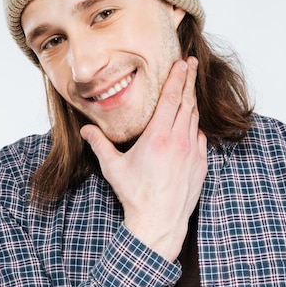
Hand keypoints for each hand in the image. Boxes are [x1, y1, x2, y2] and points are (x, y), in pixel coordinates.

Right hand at [80, 57, 207, 261]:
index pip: (171, 99)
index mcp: (158, 137)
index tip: (183, 63)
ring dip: (191, 102)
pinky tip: (189, 125)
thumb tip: (85, 130)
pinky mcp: (200, 165)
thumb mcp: (113, 167)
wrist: (159, 223)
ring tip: (189, 89)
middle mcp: (179, 141)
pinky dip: (194, 128)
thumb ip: (99, 144)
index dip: (178, 78)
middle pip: (187, 103)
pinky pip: (199, 138)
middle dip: (189, 80)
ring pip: (194, 119)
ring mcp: (193, 153)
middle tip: (193, 64)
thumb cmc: (135, 195)